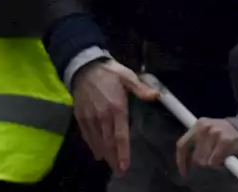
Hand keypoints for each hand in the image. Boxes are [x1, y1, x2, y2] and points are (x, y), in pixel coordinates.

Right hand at [72, 59, 159, 175]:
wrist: (84, 67)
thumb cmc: (109, 72)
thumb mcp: (127, 76)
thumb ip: (141, 89)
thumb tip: (156, 96)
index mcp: (116, 108)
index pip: (121, 135)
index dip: (123, 151)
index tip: (125, 165)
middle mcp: (103, 116)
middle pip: (109, 142)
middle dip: (114, 158)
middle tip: (119, 171)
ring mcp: (90, 117)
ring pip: (98, 141)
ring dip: (104, 154)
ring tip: (110, 165)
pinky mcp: (81, 117)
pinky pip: (87, 135)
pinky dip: (92, 146)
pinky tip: (97, 153)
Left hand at [175, 117, 237, 175]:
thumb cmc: (228, 133)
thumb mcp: (209, 132)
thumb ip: (198, 142)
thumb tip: (188, 160)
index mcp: (198, 124)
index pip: (182, 145)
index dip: (181, 161)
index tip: (184, 172)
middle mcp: (204, 128)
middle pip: (195, 157)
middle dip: (203, 164)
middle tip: (213, 161)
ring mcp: (215, 134)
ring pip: (205, 162)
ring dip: (212, 164)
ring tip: (221, 157)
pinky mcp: (225, 141)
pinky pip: (215, 162)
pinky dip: (220, 164)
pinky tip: (226, 158)